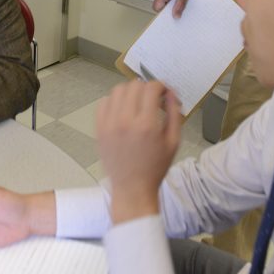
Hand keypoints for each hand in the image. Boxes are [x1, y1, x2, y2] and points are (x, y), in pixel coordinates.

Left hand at [96, 81, 181, 223]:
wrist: (132, 188)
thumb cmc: (155, 167)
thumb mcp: (173, 142)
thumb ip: (174, 114)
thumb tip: (170, 93)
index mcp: (147, 124)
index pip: (151, 88)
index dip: (160, 86)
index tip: (164, 93)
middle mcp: (125, 120)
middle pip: (134, 85)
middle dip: (146, 88)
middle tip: (152, 99)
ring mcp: (109, 124)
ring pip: (117, 90)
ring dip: (130, 92)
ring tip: (137, 103)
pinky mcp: (99, 129)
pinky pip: (103, 103)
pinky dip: (114, 101)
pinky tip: (122, 110)